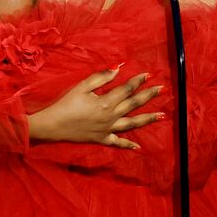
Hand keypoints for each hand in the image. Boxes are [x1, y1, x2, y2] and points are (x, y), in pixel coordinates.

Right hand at [27, 65, 163, 148]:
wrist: (53, 126)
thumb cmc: (66, 104)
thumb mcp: (82, 86)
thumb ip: (101, 78)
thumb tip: (118, 68)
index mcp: (106, 102)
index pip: (127, 89)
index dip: (138, 81)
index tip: (149, 74)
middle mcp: (111, 117)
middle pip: (133, 104)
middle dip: (148, 96)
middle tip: (162, 89)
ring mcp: (108, 130)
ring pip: (132, 124)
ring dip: (147, 119)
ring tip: (162, 116)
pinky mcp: (102, 139)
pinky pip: (117, 143)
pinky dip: (128, 145)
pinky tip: (138, 147)